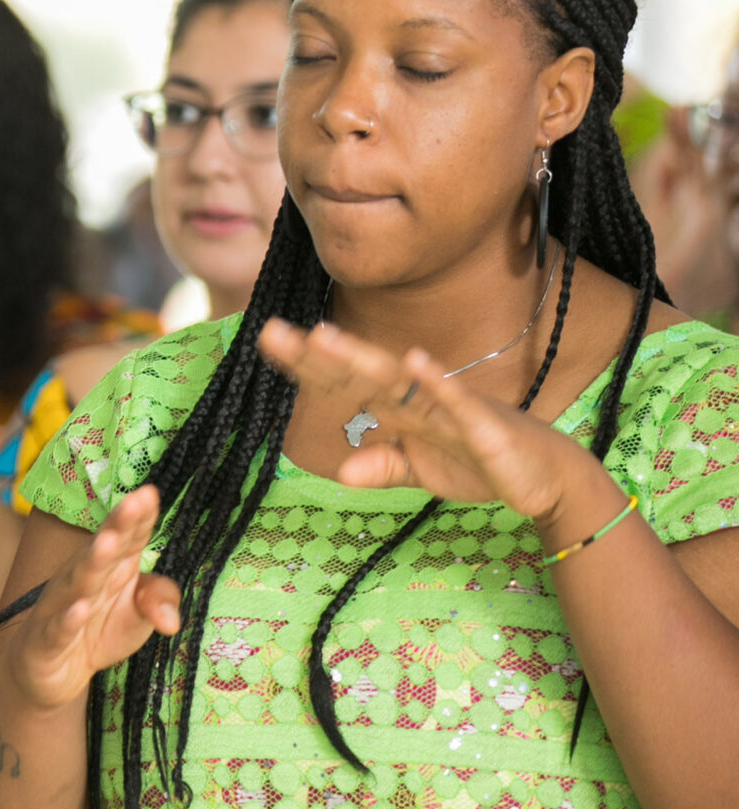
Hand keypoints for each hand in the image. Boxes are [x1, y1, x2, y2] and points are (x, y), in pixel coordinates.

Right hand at [4, 486, 180, 711]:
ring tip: (107, 543)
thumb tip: (172, 620)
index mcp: (111, 567)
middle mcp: (83, 578)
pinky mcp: (47, 640)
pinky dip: (68, 619)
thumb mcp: (137, 617)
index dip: (138, 516)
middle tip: (133, 502)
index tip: (150, 493)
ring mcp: (61, 606)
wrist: (45, 669)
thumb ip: (159, 601)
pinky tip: (79, 609)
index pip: (127, 536)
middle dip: (116, 525)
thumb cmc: (95, 631)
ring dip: (92, 562)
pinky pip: (58, 628)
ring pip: (77, 582)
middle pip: (101, 549)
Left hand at [257, 318, 596, 526]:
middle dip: (316, 354)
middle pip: (358, 373)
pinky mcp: (483, 424)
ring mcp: (448, 407)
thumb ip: (383, 466)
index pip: (343, 384)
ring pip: (397, 380)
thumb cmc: (478, 463)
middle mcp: (416, 399)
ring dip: (361, 359)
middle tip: (270, 331)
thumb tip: (343, 471)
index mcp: (397, 409)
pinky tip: (416, 359)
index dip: (306, 365)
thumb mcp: (421, 473)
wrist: (542, 478)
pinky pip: (457, 401)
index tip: (266, 343)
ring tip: (322, 338)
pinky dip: (437, 381)